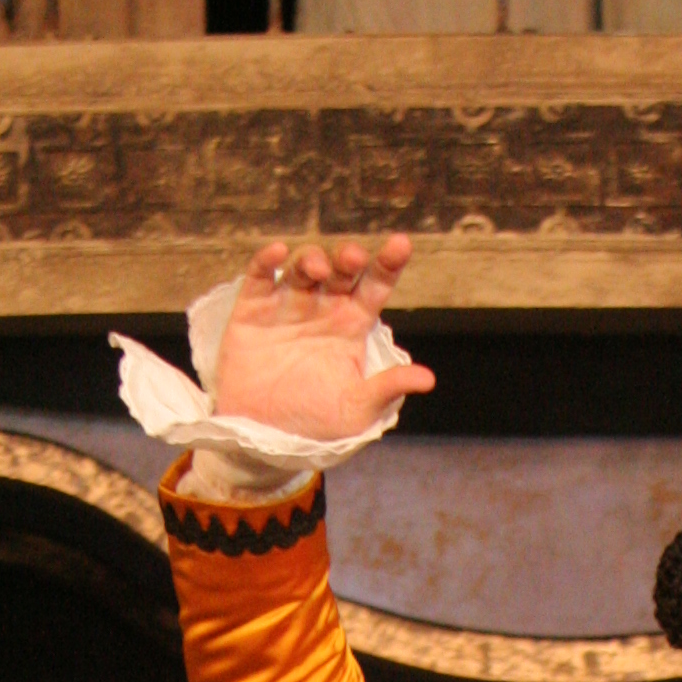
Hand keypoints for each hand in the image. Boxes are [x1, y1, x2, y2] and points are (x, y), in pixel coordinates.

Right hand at [207, 234, 433, 441]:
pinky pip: (260, 276)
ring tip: (316, 270)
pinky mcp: (253, 309)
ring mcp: (287, 305)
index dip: (388, 264)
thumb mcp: (357, 409)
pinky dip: (267, 260)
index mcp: (351, 325)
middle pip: (340, 271)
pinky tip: (278, 252)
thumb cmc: (315, 423)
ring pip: (303, 268)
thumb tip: (428, 379)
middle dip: (347, 259)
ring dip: (311, 260)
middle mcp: (322, 308)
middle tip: (353, 258)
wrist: (263, 437)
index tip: (402, 244)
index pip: (374, 287)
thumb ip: (388, 388)